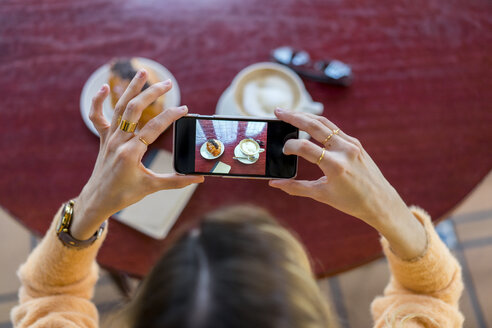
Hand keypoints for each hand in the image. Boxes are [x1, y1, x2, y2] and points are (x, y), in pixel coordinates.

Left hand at [71, 69, 203, 239]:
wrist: (98, 200)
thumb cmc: (124, 195)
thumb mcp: (151, 187)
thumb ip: (177, 181)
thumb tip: (199, 178)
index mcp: (131, 153)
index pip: (154, 128)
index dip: (171, 116)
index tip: (184, 109)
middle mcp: (119, 141)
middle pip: (134, 109)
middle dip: (152, 93)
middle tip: (168, 84)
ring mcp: (110, 138)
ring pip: (119, 107)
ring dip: (131, 88)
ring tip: (143, 72)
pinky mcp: (104, 139)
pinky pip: (97, 117)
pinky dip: (98, 101)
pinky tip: (105, 87)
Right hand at [269, 109, 425, 258]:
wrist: (380, 201)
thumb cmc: (351, 201)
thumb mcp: (321, 195)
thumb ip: (296, 188)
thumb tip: (274, 184)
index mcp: (335, 166)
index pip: (306, 147)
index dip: (291, 146)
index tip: (283, 150)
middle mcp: (344, 151)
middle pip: (315, 126)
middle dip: (294, 117)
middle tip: (278, 112)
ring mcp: (352, 144)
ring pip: (325, 123)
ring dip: (306, 116)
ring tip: (289, 113)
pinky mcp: (355, 143)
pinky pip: (334, 129)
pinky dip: (318, 124)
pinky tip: (307, 122)